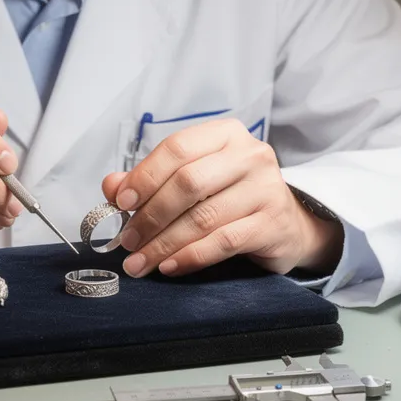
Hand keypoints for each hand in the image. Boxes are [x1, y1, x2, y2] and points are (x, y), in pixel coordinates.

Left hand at [101, 119, 342, 277]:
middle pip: (188, 183)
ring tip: (140, 262)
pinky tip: (169, 266)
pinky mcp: (273, 223)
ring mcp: (266, 189)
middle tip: (128, 241)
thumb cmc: (232, 196)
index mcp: (225, 135)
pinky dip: (191, 256)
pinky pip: (223, 242)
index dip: (145, 176)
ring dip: (164, 243)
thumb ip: (152, 180)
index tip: (120, 203)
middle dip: (151, 215)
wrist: (288, 224)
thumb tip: (111, 186)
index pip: (177, 148)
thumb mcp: (194, 180)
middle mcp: (250, 155)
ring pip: (204, 217)